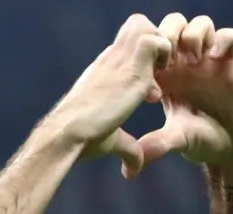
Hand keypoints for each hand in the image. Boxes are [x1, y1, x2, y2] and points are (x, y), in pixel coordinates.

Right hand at [47, 14, 171, 177]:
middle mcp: (111, 60)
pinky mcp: (130, 69)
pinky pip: (155, 40)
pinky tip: (157, 88)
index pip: (128, 47)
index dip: (145, 65)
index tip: (149, 95)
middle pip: (136, 25)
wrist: (68, 134)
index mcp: (105, 72)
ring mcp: (119, 61)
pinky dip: (164, 57)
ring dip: (161, 48)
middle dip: (156, 45)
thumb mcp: (110, 141)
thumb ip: (127, 149)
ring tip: (161, 78)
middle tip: (161, 76)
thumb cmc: (82, 140)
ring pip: (145, 25)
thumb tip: (134, 170)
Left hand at [135, 14, 232, 178]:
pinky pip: (230, 36)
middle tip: (170, 56)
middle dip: (169, 33)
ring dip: (194, 33)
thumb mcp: (177, 141)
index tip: (152, 69)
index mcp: (166, 77)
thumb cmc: (203, 144)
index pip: (152, 45)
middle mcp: (187, 65)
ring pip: (200, 24)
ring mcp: (211, 62)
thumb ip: (156, 145)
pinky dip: (222, 39)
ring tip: (194, 57)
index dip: (149, 48)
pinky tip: (215, 59)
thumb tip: (129, 171)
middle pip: (173, 25)